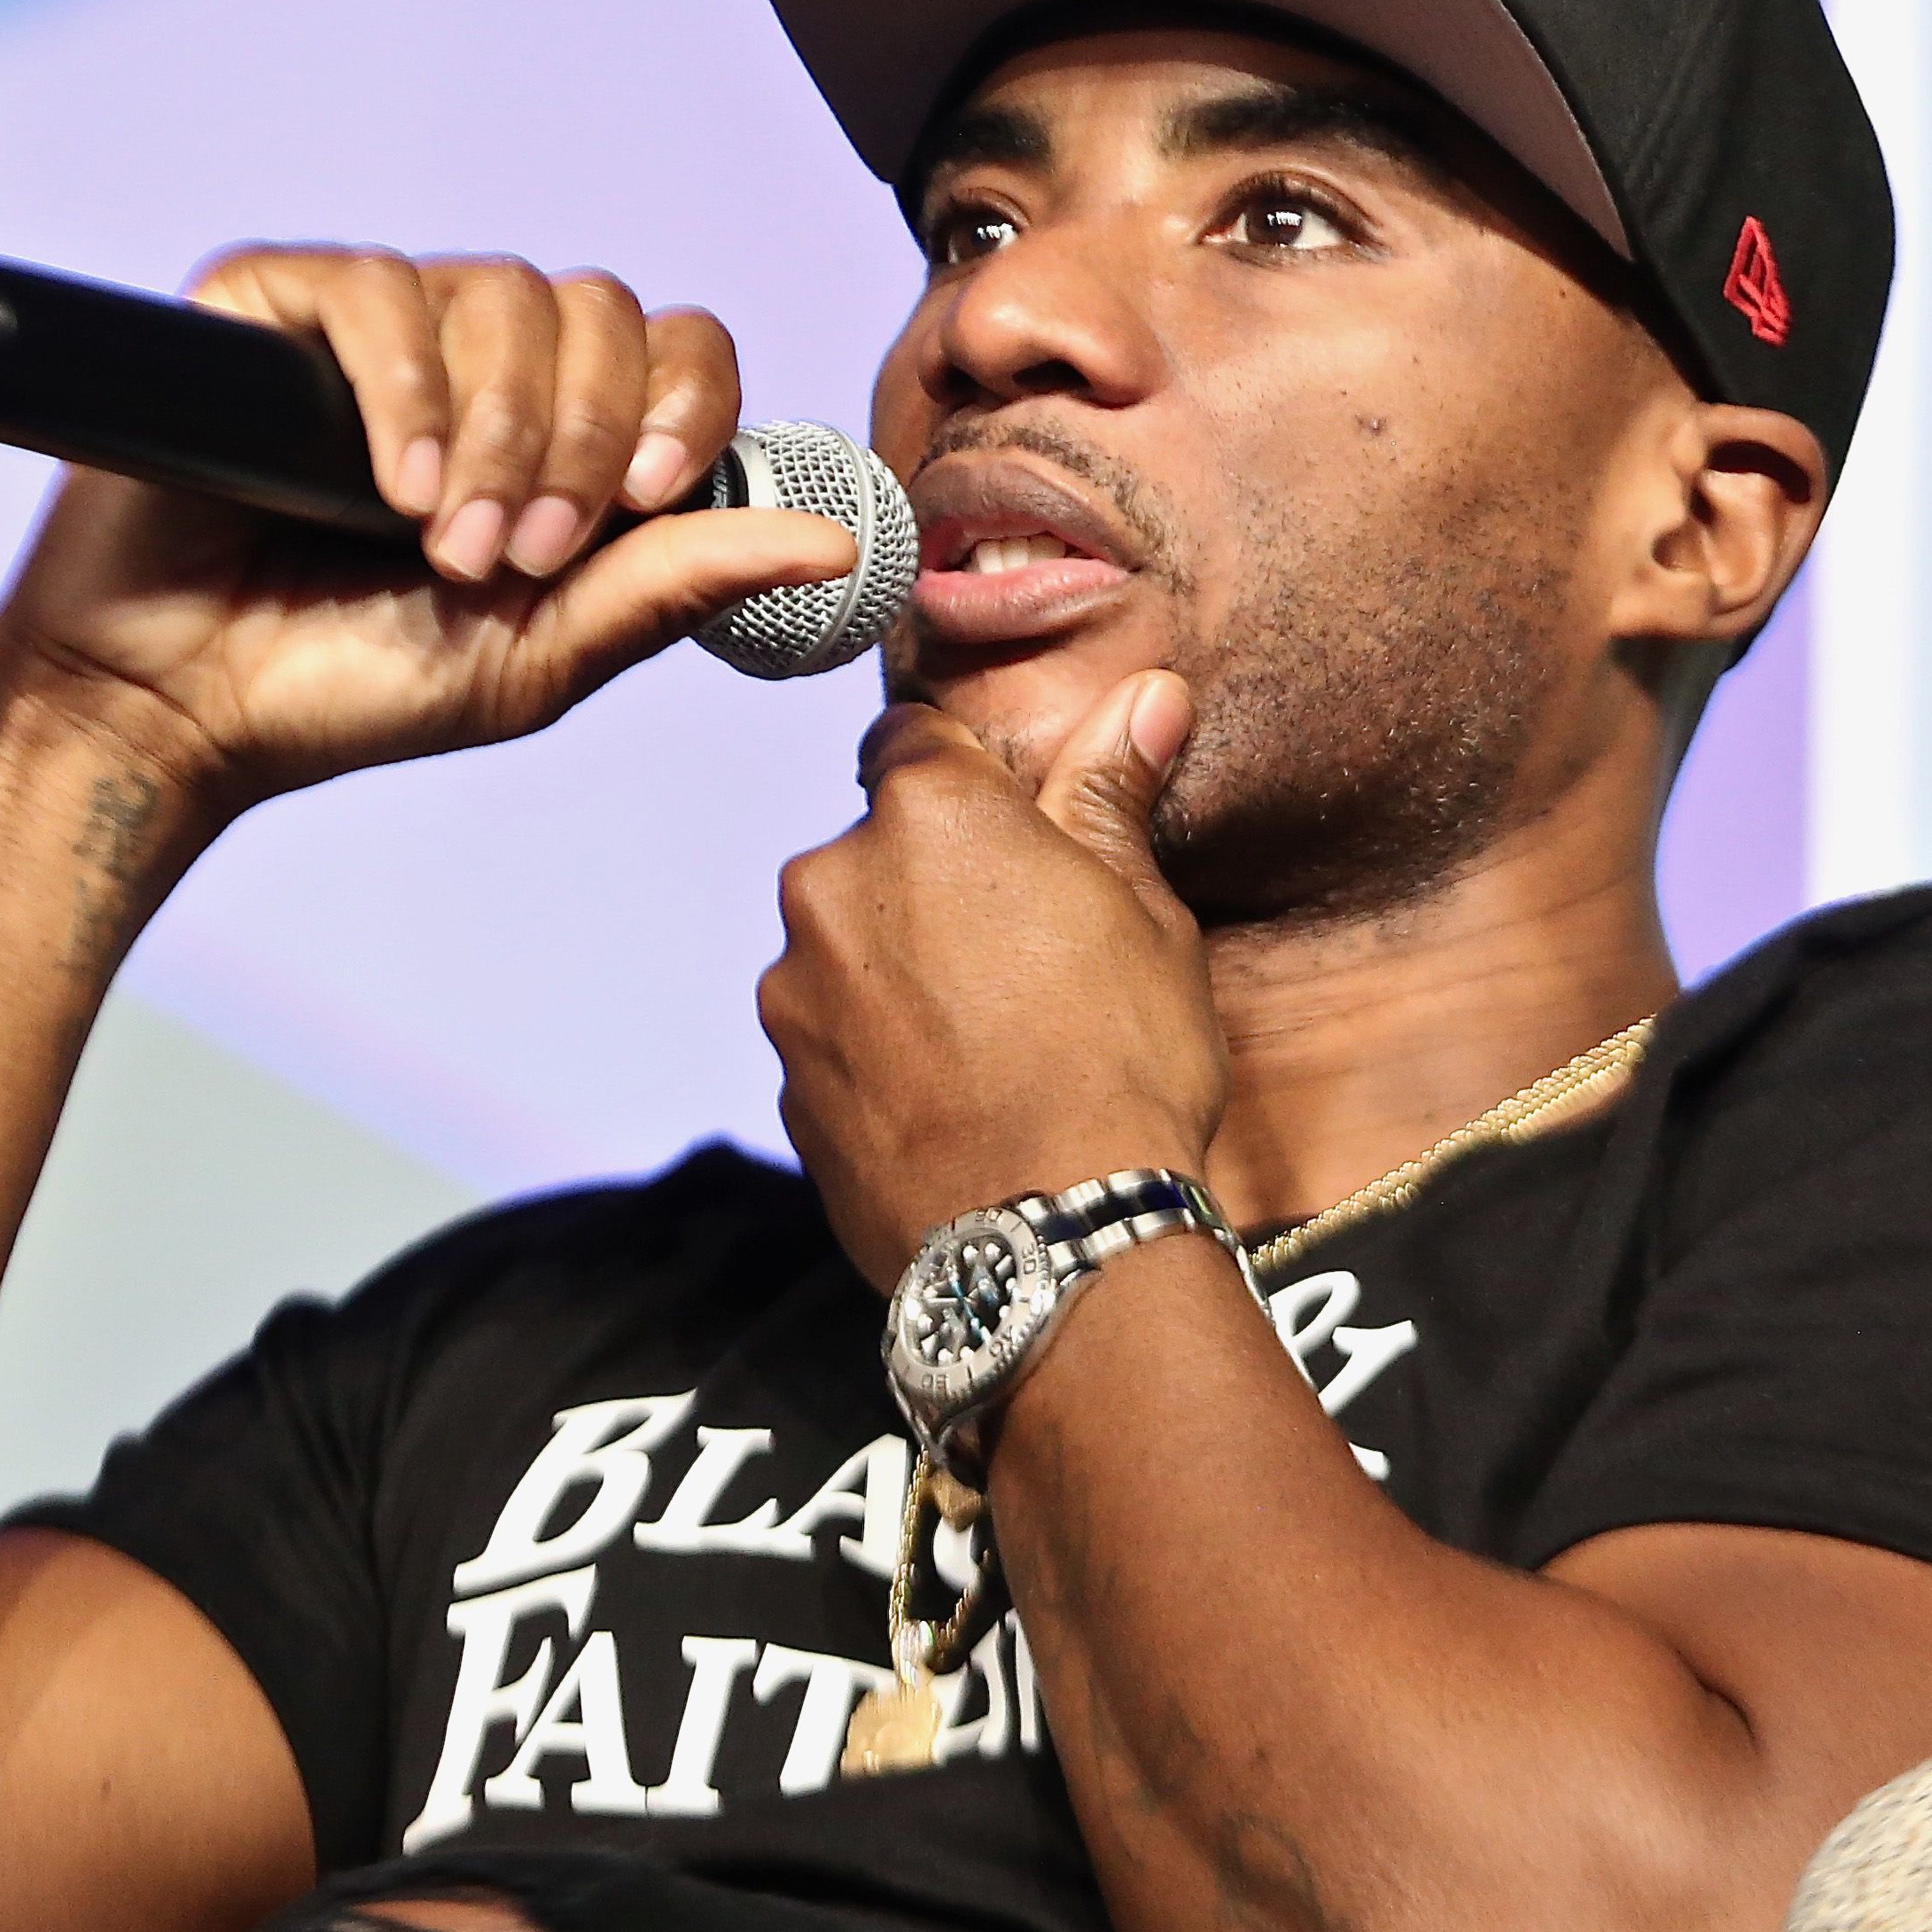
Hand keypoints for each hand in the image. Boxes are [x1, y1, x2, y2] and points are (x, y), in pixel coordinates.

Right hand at [0, 247, 860, 813]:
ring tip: (444, 542)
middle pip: (599, 309)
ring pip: (499, 297)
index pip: (675, 343)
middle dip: (582, 441)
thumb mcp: (547, 651)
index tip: (645, 500)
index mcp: (560, 424)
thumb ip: (680, 584)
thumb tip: (842, 543)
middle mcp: (478, 358)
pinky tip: (392, 487)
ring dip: (499, 432)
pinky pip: (375, 293)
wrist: (182, 711)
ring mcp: (375, 326)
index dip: (680, 405)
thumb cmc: (353, 684)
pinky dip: (406, 391)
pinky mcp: (271, 308)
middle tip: (520, 554)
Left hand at [758, 671, 1224, 1276]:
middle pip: (878, 849)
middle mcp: (831, 881)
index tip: (1019, 834)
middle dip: (934, 883)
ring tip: (992, 1044)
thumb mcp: (1144, 913)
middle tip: (1025, 956)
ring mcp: (794, 989)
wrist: (1047, 1240)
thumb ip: (1112, 794)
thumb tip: (1146, 691)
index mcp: (926, 812)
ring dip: (899, 971)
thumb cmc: (1117, 1061)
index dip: (970, 781)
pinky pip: (833, 1038)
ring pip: (849, 946)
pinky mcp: (785, 1084)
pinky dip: (878, 1055)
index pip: (915, 737)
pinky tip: (952, 1100)